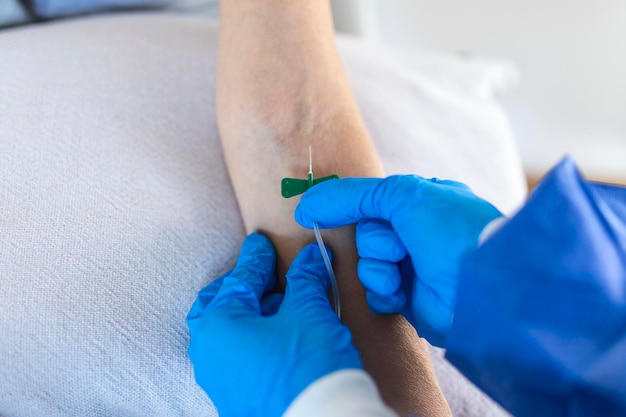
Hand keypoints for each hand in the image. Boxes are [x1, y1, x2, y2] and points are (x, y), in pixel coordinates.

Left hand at [186, 233, 361, 416]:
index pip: (239, 279)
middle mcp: (208, 353)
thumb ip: (305, 280)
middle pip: (218, 306)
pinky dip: (252, 340)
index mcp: (218, 324)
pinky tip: (279, 339)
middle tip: (261, 274)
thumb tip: (310, 258)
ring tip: (280, 307)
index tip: (262, 243)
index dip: (256, 258)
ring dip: (249, 315)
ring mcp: (218, 380)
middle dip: (240, 287)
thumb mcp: (309, 313)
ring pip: (226, 334)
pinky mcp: (233, 399)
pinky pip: (236, 358)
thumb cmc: (307, 367)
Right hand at [295, 176, 501, 346]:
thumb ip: (353, 195)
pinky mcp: (410, 299)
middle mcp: (417, 233)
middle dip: (376, 242)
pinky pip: (376, 293)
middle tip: (398, 247)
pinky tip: (401, 294)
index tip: (313, 211)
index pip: (370, 200)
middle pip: (366, 233)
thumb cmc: (450, 231)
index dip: (345, 206)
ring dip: (379, 269)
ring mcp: (413, 266)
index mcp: (422, 201)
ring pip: (367, 264)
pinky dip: (384, 292)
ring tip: (403, 272)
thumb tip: (307, 205)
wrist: (482, 288)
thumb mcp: (402, 195)